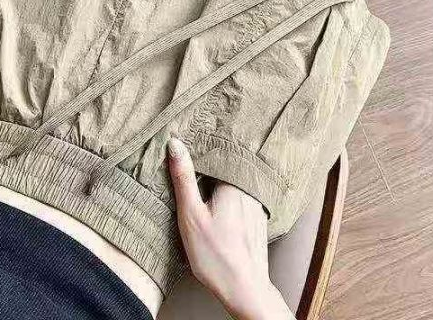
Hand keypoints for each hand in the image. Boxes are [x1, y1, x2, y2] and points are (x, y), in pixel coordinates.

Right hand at [167, 138, 293, 319]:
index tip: (184, 149)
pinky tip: (218, 212)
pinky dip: (228, 200)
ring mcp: (256, 203)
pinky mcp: (258, 217)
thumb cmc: (215, 255)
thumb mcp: (191, 214)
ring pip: (233, 184)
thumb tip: (175, 143)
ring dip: (219, 185)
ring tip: (202, 191)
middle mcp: (250, 188)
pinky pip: (240, 198)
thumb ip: (183, 177)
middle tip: (189, 175)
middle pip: (224, 169)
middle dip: (208, 170)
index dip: (199, 153)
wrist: (244, 289)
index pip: (216, 154)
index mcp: (234, 182)